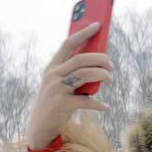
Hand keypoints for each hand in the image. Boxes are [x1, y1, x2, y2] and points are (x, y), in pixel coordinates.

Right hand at [26, 22, 112, 149]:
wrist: (40, 126)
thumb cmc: (56, 101)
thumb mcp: (60, 84)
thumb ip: (74, 73)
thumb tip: (99, 63)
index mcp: (52, 67)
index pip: (68, 44)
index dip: (83, 33)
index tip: (97, 25)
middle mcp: (53, 75)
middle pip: (81, 59)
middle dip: (100, 59)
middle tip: (111, 66)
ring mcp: (56, 89)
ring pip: (85, 75)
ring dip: (102, 76)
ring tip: (110, 80)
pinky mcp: (62, 104)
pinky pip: (86, 100)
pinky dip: (98, 104)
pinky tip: (105, 107)